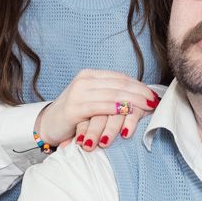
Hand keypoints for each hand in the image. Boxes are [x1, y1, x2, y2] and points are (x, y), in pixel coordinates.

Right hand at [35, 70, 159, 150]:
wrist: (47, 125)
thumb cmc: (74, 115)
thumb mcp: (93, 100)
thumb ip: (110, 95)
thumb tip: (138, 97)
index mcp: (90, 75)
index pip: (120, 78)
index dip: (139, 85)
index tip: (153, 94)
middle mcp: (84, 80)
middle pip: (120, 84)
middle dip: (140, 93)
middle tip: (155, 101)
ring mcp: (78, 93)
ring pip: (113, 94)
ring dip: (133, 101)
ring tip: (148, 107)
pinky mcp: (74, 108)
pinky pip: (100, 106)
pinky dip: (117, 109)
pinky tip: (129, 112)